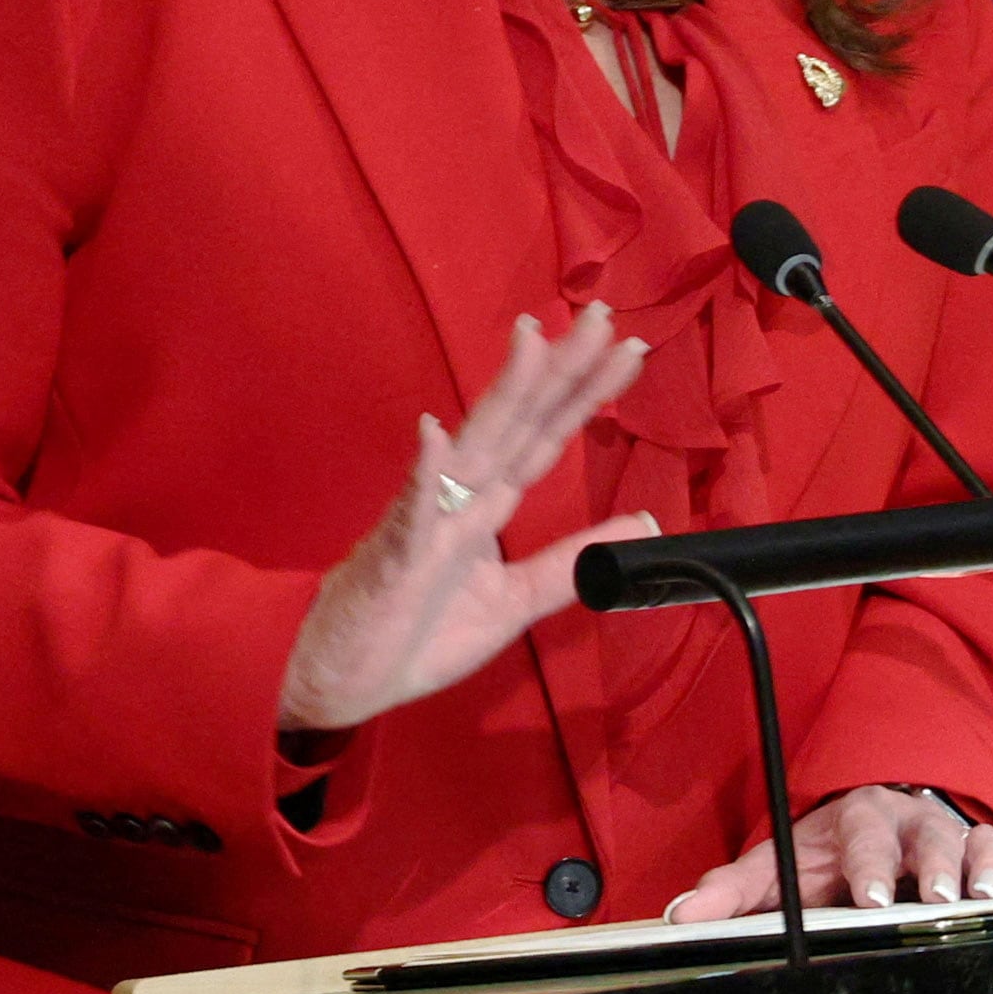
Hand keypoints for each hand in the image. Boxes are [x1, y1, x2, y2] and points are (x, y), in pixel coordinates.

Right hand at [276, 304, 654, 734]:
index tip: (628, 348)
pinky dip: (423, 473)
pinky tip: (433, 433)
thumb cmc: (420, 631)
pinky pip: (411, 512)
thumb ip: (572, 561)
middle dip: (558, 370)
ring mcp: (427, 519)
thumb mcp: (515, 600)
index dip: (584, 394)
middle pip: (519, 422)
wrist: (346, 678)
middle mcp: (461, 495)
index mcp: (488, 503)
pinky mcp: (395, 556)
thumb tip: (647, 523)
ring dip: (501, 394)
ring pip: (473, 446)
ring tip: (532, 342)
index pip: (546, 436)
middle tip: (599, 315)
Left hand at [666, 786, 992, 921]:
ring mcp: (960, 837)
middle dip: (939, 866)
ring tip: (988, 899)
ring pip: (985, 843)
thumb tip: (682, 918)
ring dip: (990, 869)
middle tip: (938, 898)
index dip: (868, 863)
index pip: (866, 836)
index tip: (867, 895)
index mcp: (862, 818)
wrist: (873, 826)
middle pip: (935, 836)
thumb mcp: (777, 865)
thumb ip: (732, 892)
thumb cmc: (826, 854)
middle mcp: (917, 823)